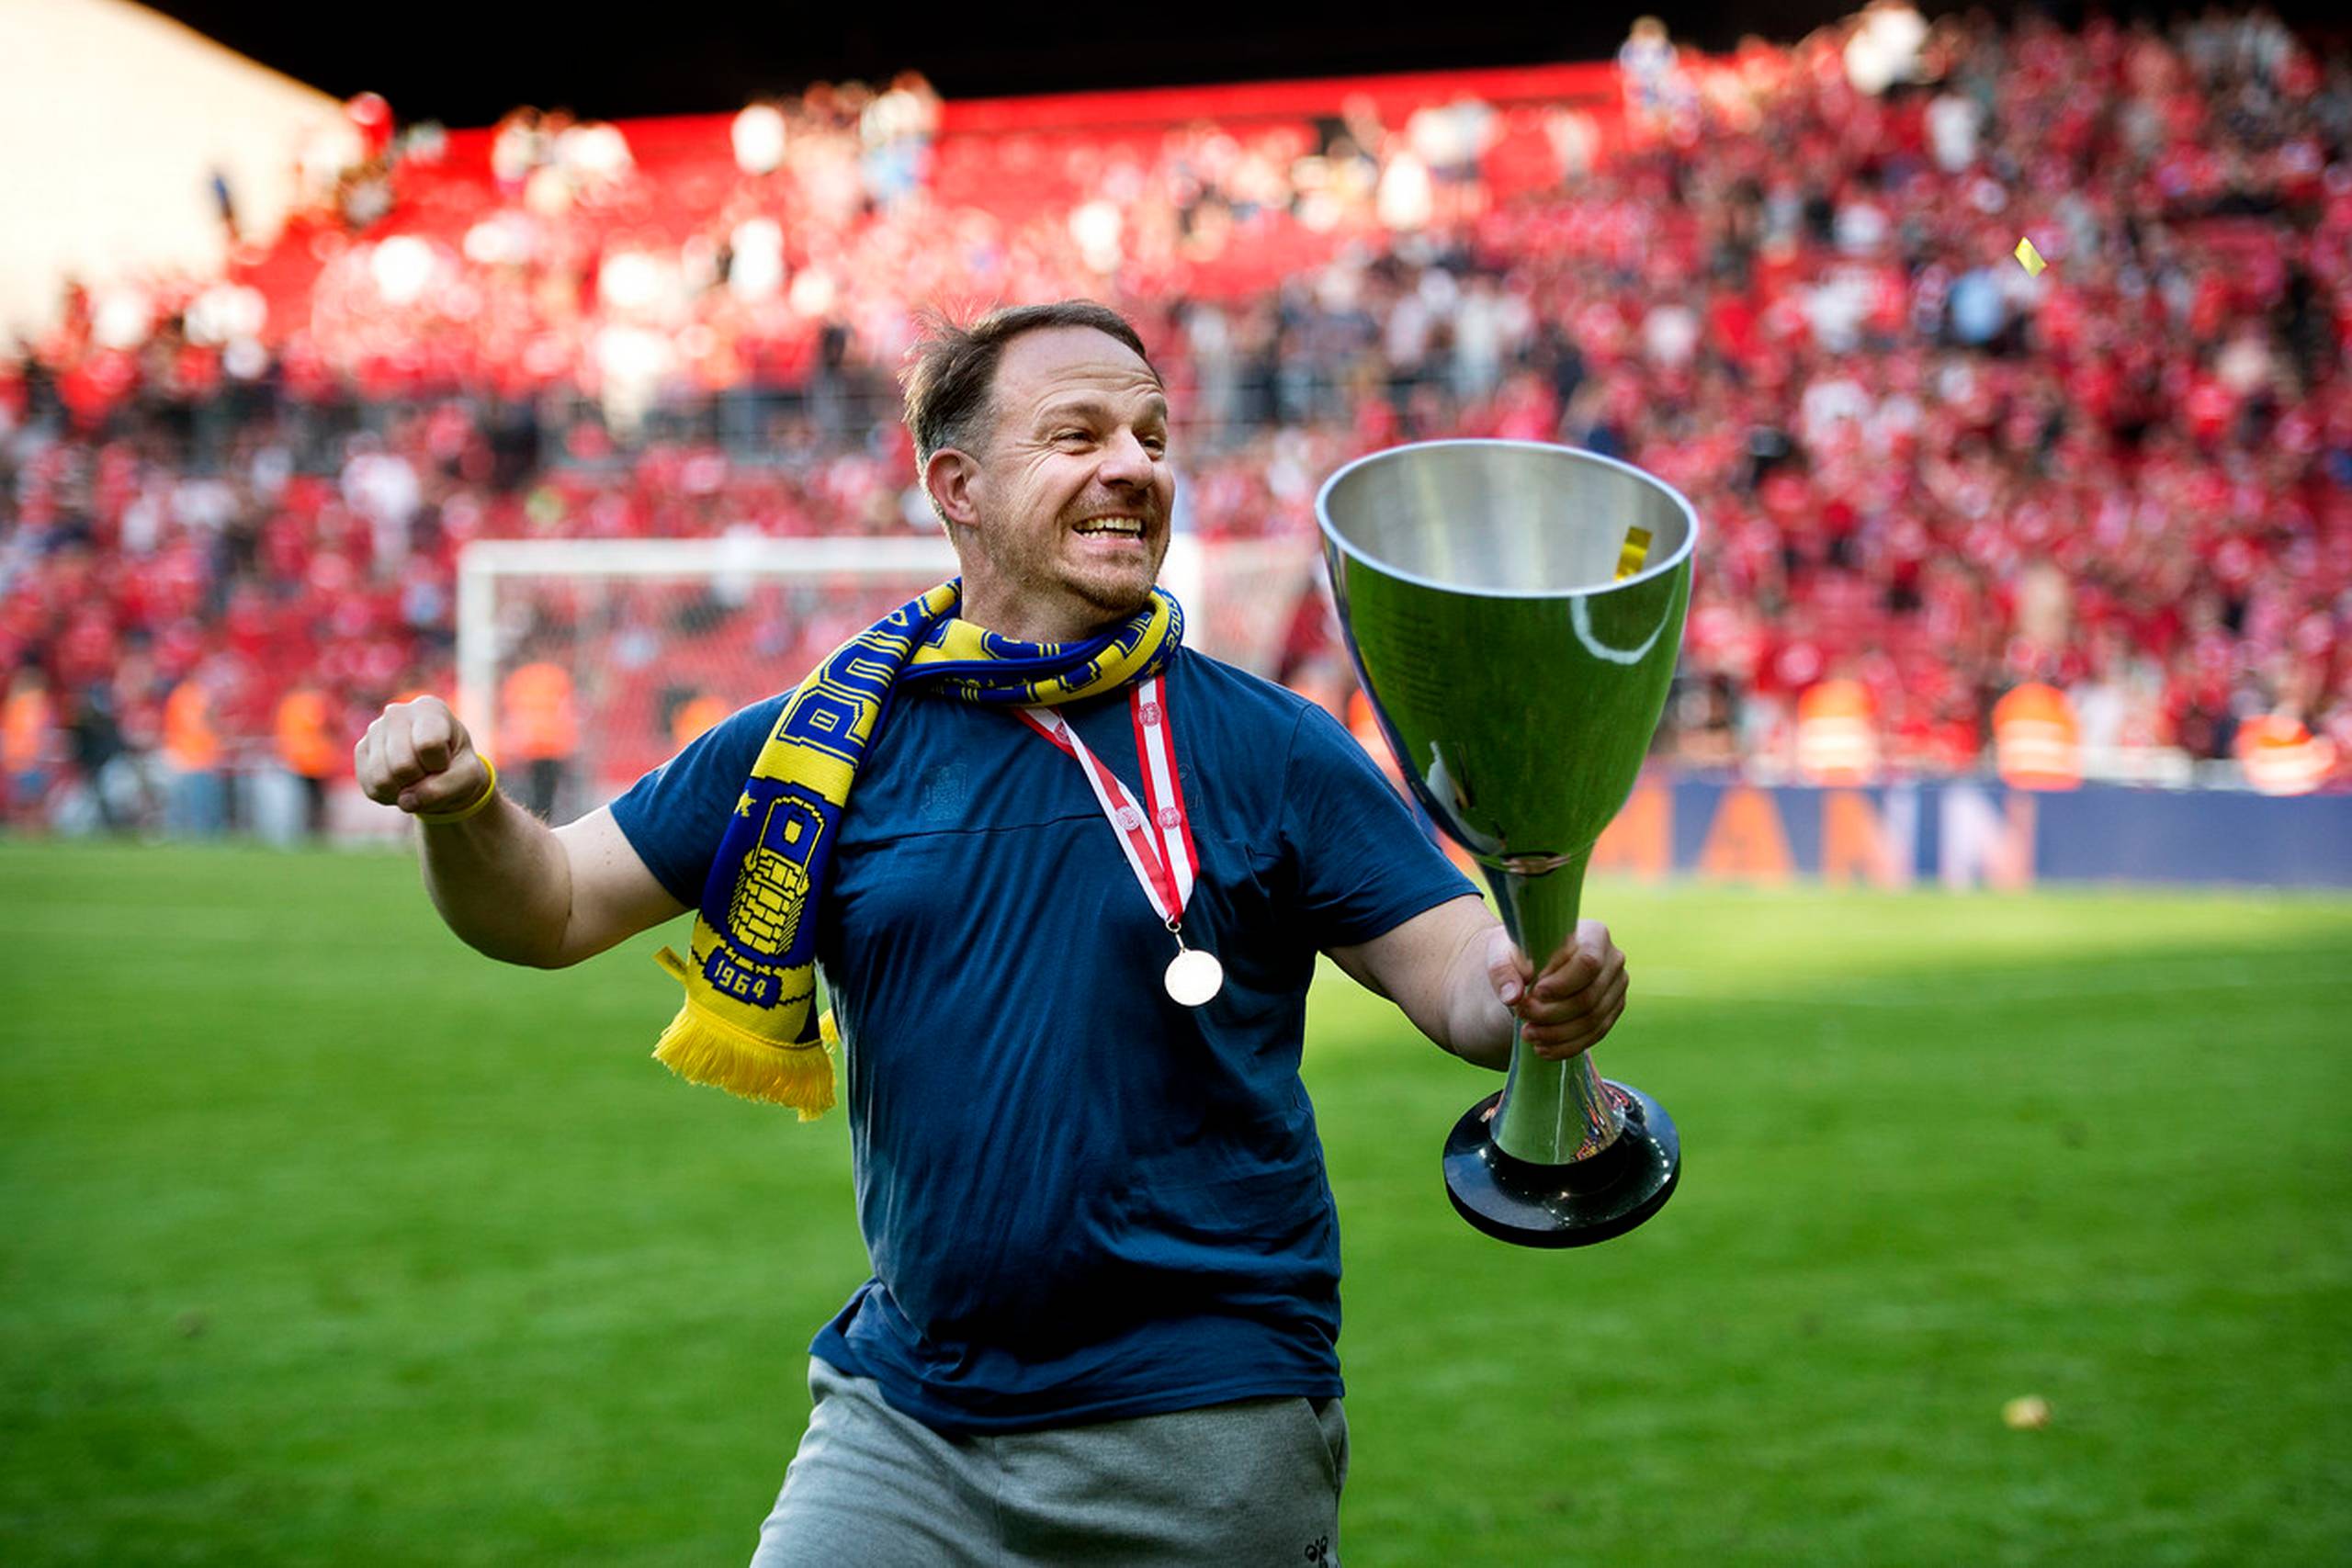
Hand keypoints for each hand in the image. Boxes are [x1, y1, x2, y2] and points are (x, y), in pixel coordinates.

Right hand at [355, 696, 490, 817]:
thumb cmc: (458, 767)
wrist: (442, 769)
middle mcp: (397, 713)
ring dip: (404, 791)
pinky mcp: (361, 750)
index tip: (446, 759)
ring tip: (417, 778)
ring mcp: (375, 730)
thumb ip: (445, 789)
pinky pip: (371, 787)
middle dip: (420, 780)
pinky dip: (391, 795)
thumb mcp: (469, 777)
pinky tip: (402, 782)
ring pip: (382, 779)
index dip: (440, 765)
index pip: (428, 745)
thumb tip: (405, 801)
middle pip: (402, 766)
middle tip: (430, 772)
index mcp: (429, 708)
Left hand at [1485, 918, 1627, 1059]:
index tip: (1535, 992)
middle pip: (1589, 997)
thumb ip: (1504, 971)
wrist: (1534, 963)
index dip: (1563, 984)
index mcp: (1594, 934)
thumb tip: (1513, 997)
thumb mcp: (1504, 953)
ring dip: (1557, 1033)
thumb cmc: (1520, 953)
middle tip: (1522, 1016)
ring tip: (1528, 1035)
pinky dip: (1567, 1045)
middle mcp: (1613, 959)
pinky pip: (1595, 1034)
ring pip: (1593, 1020)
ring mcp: (1616, 987)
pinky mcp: (1612, 1010)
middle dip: (1552, 1013)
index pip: (1588, 963)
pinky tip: (1542, 1048)